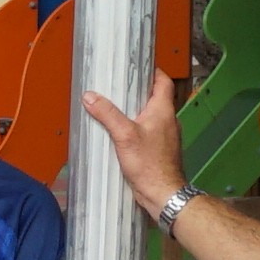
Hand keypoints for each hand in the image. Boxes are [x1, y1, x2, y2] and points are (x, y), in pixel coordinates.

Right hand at [79, 79, 182, 215]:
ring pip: (152, 115)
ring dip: (137, 110)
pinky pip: (149, 131)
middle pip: (156, 97)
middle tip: (119, 86)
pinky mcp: (161, 149)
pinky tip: (122, 134)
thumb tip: (90, 96)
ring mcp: (166, 136)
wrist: (162, 193)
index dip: (153, 71)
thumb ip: (107, 114)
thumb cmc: (149, 164)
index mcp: (164, 111)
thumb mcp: (124, 135)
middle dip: (139, 91)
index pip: (164, 82)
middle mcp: (168, 121)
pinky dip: (137, 127)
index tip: (138, 66)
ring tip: (117, 108)